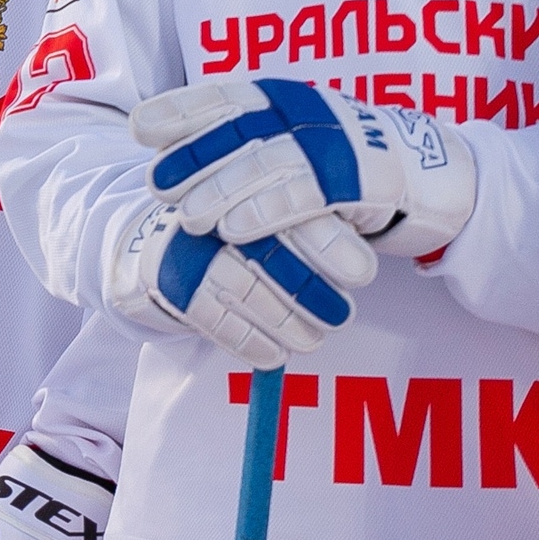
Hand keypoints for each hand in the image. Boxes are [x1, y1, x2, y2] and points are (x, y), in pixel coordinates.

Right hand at [108, 201, 366, 366]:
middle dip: (309, 291)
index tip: (361, 275)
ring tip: (311, 340)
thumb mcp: (276, 210)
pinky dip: (247, 340)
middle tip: (341, 318)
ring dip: (283, 321)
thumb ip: (320, 222)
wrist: (166, 240)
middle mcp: (217, 210)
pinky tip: (273, 356)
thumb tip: (373, 255)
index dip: (330, 245)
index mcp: (252, 183)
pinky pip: (213, 317)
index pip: (295, 211)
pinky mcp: (174, 282)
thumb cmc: (244, 228)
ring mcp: (191, 247)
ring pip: (244, 286)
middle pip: (270, 251)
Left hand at [136, 76, 477, 258]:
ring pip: (268, 163)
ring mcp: (339, 142)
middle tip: (154, 186)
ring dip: (223, 191)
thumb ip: (242, 145)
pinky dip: (267, 212)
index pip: (225, 96)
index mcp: (285, 98)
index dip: (181, 108)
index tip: (139, 127)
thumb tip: (166, 156)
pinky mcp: (366, 178)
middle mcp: (308, 112)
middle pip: (239, 130)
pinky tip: (234, 231)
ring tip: (188, 218)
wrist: (435, 176)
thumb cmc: (345, 165)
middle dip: (192, 157)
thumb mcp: (289, 146)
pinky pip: (308, 195)